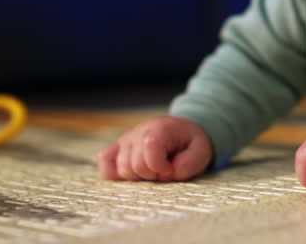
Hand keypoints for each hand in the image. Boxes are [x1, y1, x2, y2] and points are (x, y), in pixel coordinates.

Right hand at [96, 116, 212, 181]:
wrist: (182, 132)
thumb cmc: (190, 143)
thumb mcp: (200, 151)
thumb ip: (188, 164)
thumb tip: (167, 174)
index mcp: (159, 129)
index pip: (149, 150)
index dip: (161, 167)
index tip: (170, 169)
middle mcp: (138, 133)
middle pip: (134, 165)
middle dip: (151, 175)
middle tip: (163, 170)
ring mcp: (125, 141)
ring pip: (121, 169)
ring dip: (138, 177)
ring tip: (151, 170)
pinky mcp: (117, 149)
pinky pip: (105, 162)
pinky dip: (114, 172)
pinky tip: (132, 174)